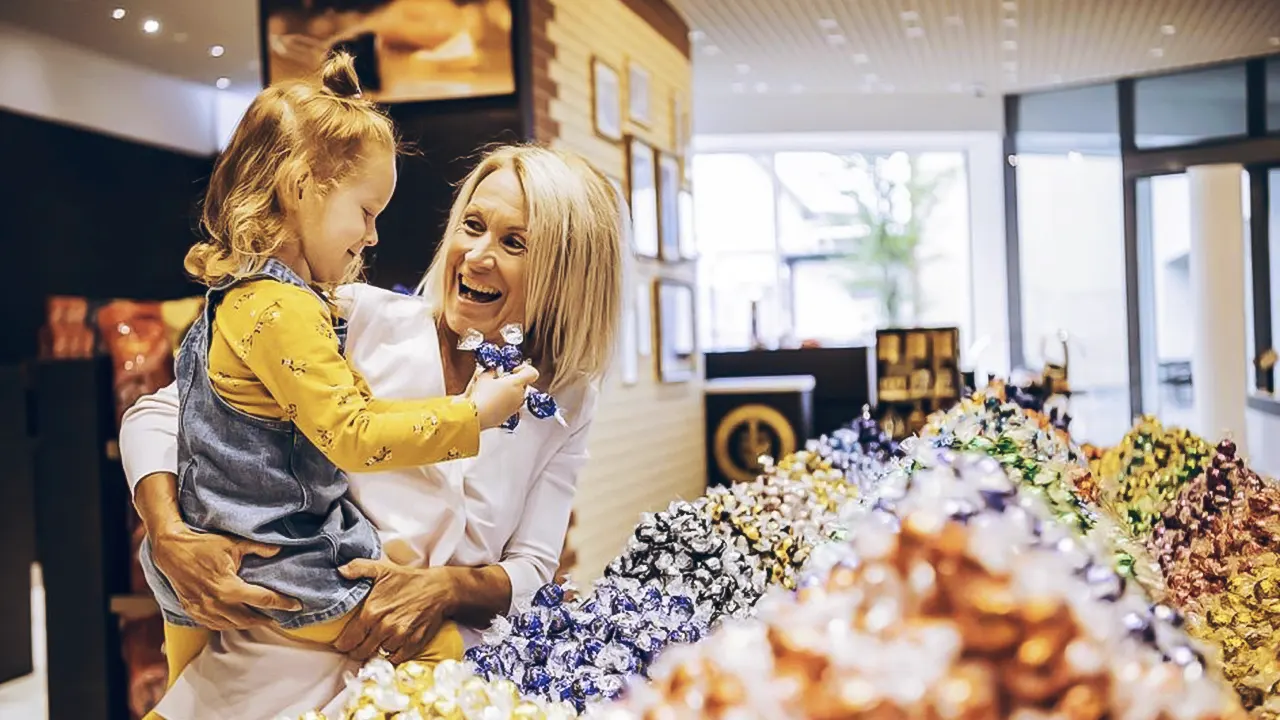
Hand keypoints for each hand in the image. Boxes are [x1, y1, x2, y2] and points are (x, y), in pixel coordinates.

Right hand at [150, 525, 300, 629]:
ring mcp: (203, 610)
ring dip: (248, 624)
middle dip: (266, 618)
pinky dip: (229, 625)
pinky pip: (215, 625)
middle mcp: (216, 603)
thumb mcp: (233, 543)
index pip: (263, 599)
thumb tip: (278, 551)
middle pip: (249, 619)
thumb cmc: (203, 545)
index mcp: (229, 587)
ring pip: (232, 625)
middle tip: (280, 615)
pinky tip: (237, 620)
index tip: (296, 605)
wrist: (171, 550)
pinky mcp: (193, 611)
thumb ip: (258, 548)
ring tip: (261, 619)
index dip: (282, 603)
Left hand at [335, 559, 455, 663]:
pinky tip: (391, 646)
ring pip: (378, 655)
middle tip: (358, 644)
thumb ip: (358, 568)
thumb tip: (339, 570)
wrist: (439, 588)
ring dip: (375, 651)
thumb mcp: (382, 569)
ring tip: (376, 643)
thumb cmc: (409, 580)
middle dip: (356, 650)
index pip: (347, 640)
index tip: (343, 642)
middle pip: (360, 652)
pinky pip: (396, 659)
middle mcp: (384, 628)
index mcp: (371, 613)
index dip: (342, 644)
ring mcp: (400, 638)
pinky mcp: (413, 644)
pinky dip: (392, 655)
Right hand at [468, 364, 538, 429]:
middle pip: (524, 384)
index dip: (524, 368)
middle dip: (514, 380)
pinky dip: (505, 401)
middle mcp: (520, 395)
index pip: (532, 373)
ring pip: (518, 395)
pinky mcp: (510, 415)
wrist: (475, 416)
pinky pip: (512, 405)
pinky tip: (493, 401)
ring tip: (494, 391)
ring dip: (509, 391)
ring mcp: (516, 406)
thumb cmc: (481, 396)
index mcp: (516, 383)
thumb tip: (494, 370)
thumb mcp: (484, 376)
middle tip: (500, 380)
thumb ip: (492, 371)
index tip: (513, 370)